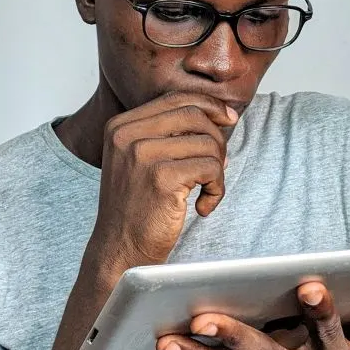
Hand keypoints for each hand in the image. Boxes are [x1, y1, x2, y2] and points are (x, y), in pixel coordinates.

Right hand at [92, 92, 237, 272]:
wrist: (119, 251)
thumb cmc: (137, 207)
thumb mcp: (141, 159)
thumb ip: (168, 132)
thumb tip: (220, 112)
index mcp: (121, 125)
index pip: (176, 98)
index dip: (209, 105)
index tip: (229, 119)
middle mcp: (127, 135)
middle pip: (194, 114)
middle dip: (217, 139)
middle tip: (217, 167)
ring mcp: (142, 155)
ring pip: (207, 142)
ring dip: (217, 170)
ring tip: (206, 191)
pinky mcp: (161, 178)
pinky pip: (210, 168)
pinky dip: (216, 189)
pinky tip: (203, 207)